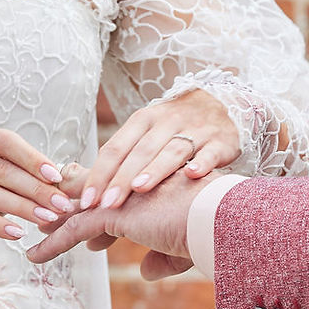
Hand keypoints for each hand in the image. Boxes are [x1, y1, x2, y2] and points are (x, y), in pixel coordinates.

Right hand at [0, 129, 80, 239]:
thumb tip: (63, 182)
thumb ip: (24, 173)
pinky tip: (17, 234)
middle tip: (60, 205)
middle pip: (1, 171)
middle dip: (35, 189)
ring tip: (46, 219)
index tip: (56, 176)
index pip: (5, 141)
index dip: (31, 157)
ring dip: (22, 208)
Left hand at [28, 170, 217, 279]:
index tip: (82, 206)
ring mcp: (120, 196)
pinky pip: (73, 230)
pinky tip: (34, 257)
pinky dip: (52, 245)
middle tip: (48, 212)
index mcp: (151, 185)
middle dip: (70, 203)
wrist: (220, 220)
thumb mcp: (183, 246)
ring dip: (55, 223)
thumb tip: (144, 272)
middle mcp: (132, 185)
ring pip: (79, 209)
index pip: (117, 190)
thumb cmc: (212, 230)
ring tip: (36, 233)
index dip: (98, 200)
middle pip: (93, 192)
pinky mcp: (112, 213)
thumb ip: (163, 257)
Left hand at [79, 89, 239, 210]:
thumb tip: (87, 202)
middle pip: (140, 151)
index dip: (99, 174)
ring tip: (139, 189)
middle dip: (122, 179)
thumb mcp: (145, 137)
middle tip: (106, 204)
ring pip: (172, 150)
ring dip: (155, 169)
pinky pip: (210, 152)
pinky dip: (202, 162)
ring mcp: (195, 130)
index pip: (115, 148)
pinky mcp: (221, 141)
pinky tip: (192, 174)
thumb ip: (120, 165)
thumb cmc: (173, 131)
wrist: (222, 104)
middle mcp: (166, 122)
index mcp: (141, 121)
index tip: (86, 201)